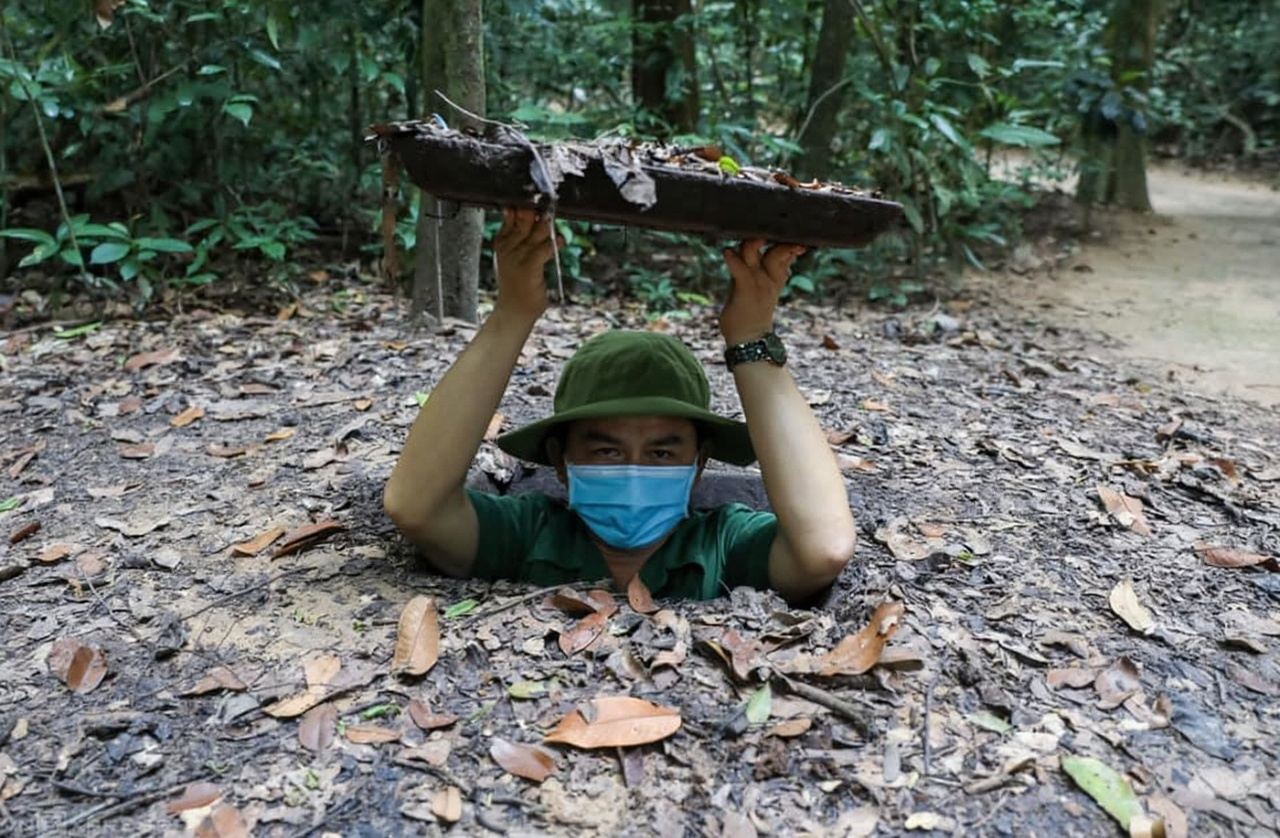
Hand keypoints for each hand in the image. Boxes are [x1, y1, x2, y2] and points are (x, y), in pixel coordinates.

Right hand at [491, 207, 563, 323]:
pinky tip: (560, 242)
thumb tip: (524, 214)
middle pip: (524, 219)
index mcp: (502, 242)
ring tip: (555, 227)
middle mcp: (508, 247)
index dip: (526, 206)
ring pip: (536, 232)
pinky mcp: (529, 268)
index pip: (512, 215)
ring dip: (548, 228)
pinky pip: (543, 249)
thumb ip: (517, 235)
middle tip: (549, 211)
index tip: (539, 202)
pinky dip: (554, 244)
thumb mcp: (512, 256)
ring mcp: (517, 257)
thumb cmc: (516, 283)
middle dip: (538, 213)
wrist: (514, 310)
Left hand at [719, 238, 805, 345]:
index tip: (786, 233)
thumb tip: (773, 258)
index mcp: (776, 277)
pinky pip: (738, 268)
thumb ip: (769, 272)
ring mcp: (757, 282)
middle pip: (776, 250)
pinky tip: (726, 253)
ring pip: (755, 253)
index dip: (787, 241)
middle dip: (773, 237)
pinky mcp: (744, 289)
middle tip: (764, 228)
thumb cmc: (754, 314)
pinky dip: (732, 259)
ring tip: (748, 236)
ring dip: (750, 243)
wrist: (750, 340)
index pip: (785, 253)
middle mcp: (769, 278)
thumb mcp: (767, 291)